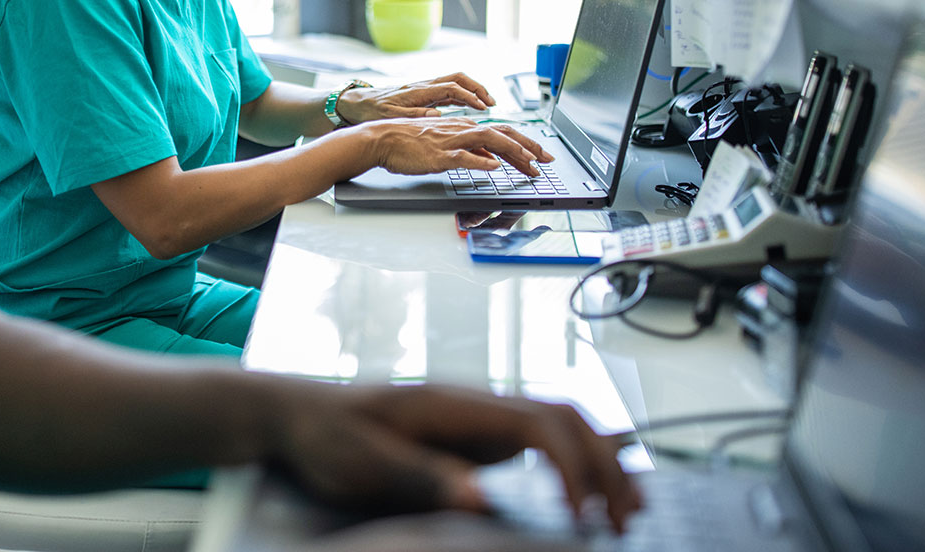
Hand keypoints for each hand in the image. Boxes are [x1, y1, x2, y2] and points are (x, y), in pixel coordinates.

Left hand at [272, 384, 641, 533]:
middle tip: (627, 520)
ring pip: (559, 424)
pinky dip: (575, 462)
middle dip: (605, 464)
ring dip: (599, 461)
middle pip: (564, 417)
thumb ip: (421, 476)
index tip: (582, 515)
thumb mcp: (363, 462)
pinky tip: (590, 493)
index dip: (572, 466)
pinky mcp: (473, 436)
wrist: (297, 414)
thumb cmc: (326, 435)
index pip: (538, 424)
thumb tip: (481, 498)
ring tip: (626, 512)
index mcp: (454, 404)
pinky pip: (538, 441)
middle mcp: (475, 403)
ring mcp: (477, 417)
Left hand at [338, 73, 494, 123]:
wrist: (356, 104)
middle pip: (458, 79)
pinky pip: (447, 91)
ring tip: (487, 105)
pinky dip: (462, 97)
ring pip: (455, 83)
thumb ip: (414, 116)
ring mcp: (424, 89)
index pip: (451, 88)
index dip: (470, 97)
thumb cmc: (371, 111)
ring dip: (472, 91)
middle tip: (492, 102)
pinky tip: (470, 107)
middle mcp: (424, 86)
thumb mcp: (390, 116)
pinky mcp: (422, 95)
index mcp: (418, 91)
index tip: (483, 108)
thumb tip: (437, 115)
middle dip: (477, 88)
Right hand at [363, 118, 551, 176]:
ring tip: (531, 165)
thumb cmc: (410, 143)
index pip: (502, 132)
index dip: (525, 143)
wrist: (382, 138)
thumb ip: (470, 151)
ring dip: (513, 153)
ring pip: (490, 142)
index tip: (541, 157)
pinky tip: (494, 169)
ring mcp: (452, 141)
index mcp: (464, 128)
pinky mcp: (439, 154)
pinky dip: (481, 162)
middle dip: (529, 147)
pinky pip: (463, 157)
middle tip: (548, 161)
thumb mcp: (446, 145)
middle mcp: (463, 130)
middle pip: (503, 134)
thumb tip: (492, 161)